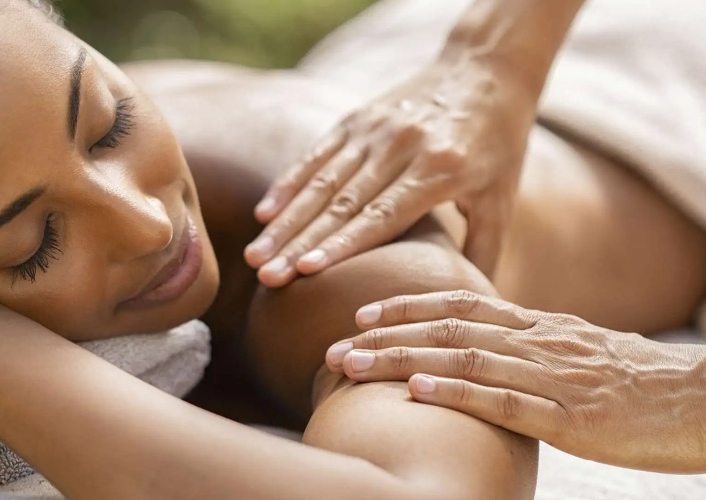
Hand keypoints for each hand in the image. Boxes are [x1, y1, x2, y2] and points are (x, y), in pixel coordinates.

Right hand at [245, 55, 535, 286]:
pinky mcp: (359, 118)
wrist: (485, 68)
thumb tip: (473, 309)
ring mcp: (375, 129)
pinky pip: (317, 155)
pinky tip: (264, 213)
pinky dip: (289, 184)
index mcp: (440, 169)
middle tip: (266, 275)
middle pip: (341, 204)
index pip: (382, 215)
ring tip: (255, 255)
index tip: (306, 271)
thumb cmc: (498, 142)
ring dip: (285, 221)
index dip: (342, 244)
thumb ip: (484, 250)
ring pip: (321, 182)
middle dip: (300, 242)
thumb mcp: (501, 196)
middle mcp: (401, 147)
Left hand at [325, 291, 705, 472]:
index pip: (459, 305)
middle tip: (335, 346)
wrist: (700, 399)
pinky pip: (505, 400)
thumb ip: (526, 346)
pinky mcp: (571, 416)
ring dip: (401, 361)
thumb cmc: (634, 381)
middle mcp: (536, 342)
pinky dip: (457, 393)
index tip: (361, 312)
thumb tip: (479, 349)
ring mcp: (552, 377)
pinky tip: (418, 391)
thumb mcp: (574, 351)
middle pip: (447, 330)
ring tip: (352, 365)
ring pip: (463, 359)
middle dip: (385, 336)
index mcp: (536, 326)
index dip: (405, 307)